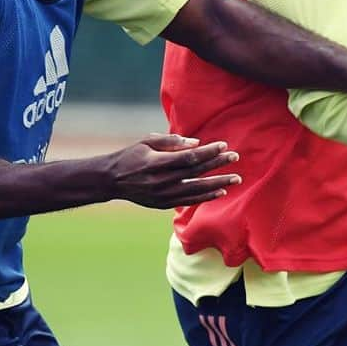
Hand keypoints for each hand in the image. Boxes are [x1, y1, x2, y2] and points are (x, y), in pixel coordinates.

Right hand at [103, 134, 240, 208]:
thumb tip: (197, 142)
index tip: (223, 145)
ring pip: (196, 190)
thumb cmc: (131, 156)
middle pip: (196, 172)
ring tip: (236, 179)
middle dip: (217, 164)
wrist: (111, 180)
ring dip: (218, 184)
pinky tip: (220, 192)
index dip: (208, 152)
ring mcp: (162, 195)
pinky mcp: (163, 204)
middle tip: (235, 157)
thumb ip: (172, 141)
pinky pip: (189, 201)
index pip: (189, 157)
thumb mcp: (147, 141)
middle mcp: (161, 181)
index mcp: (157, 162)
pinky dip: (206, 197)